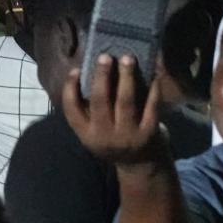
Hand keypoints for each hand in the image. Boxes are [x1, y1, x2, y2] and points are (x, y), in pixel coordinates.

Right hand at [61, 54, 166, 169]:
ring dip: (126, 77)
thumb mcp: (95, 131)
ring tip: (127, 58)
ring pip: (125, 101)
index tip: (75, 70)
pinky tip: (153, 75)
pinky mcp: (148, 133)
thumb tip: (90, 72)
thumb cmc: (113, 140)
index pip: (71, 110)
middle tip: (105, 56)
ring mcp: (128, 135)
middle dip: (102, 76)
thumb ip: (89, 110)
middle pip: (100, 101)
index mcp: (86, 134)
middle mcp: (104, 136)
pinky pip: (150, 107)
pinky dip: (152, 90)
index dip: (70, 89)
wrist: (140, 165)